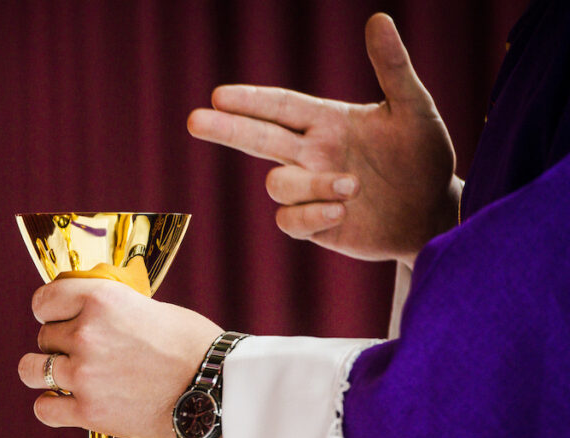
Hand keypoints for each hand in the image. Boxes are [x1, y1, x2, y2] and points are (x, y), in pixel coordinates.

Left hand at [17, 279, 223, 437]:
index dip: (49, 310)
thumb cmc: (190, 344)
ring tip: (65, 377)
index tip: (56, 318)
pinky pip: (44, 408)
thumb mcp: (146, 306)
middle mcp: (86, 334)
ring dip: (45, 372)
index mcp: (100, 299)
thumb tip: (82, 312)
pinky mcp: (89, 412)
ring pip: (32, 369)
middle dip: (59, 344)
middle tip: (85, 353)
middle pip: (44, 336)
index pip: (44, 300)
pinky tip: (66, 404)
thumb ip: (108, 309)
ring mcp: (84, 375)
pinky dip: (51, 406)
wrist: (214, 386)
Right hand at [187, 13, 460, 267]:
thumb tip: (379, 19)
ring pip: (278, 184)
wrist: (434, 211)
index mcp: (327, 122)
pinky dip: (310, 214)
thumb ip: (393, 68)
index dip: (251, 100)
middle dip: (227, 129)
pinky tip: (342, 210)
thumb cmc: (424, 156)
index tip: (220, 94)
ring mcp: (310, 190)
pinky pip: (290, 221)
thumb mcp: (414, 108)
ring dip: (310, 184)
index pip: (280, 107)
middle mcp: (311, 154)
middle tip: (195, 120)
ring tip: (353, 185)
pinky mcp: (316, 225)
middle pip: (257, 139)